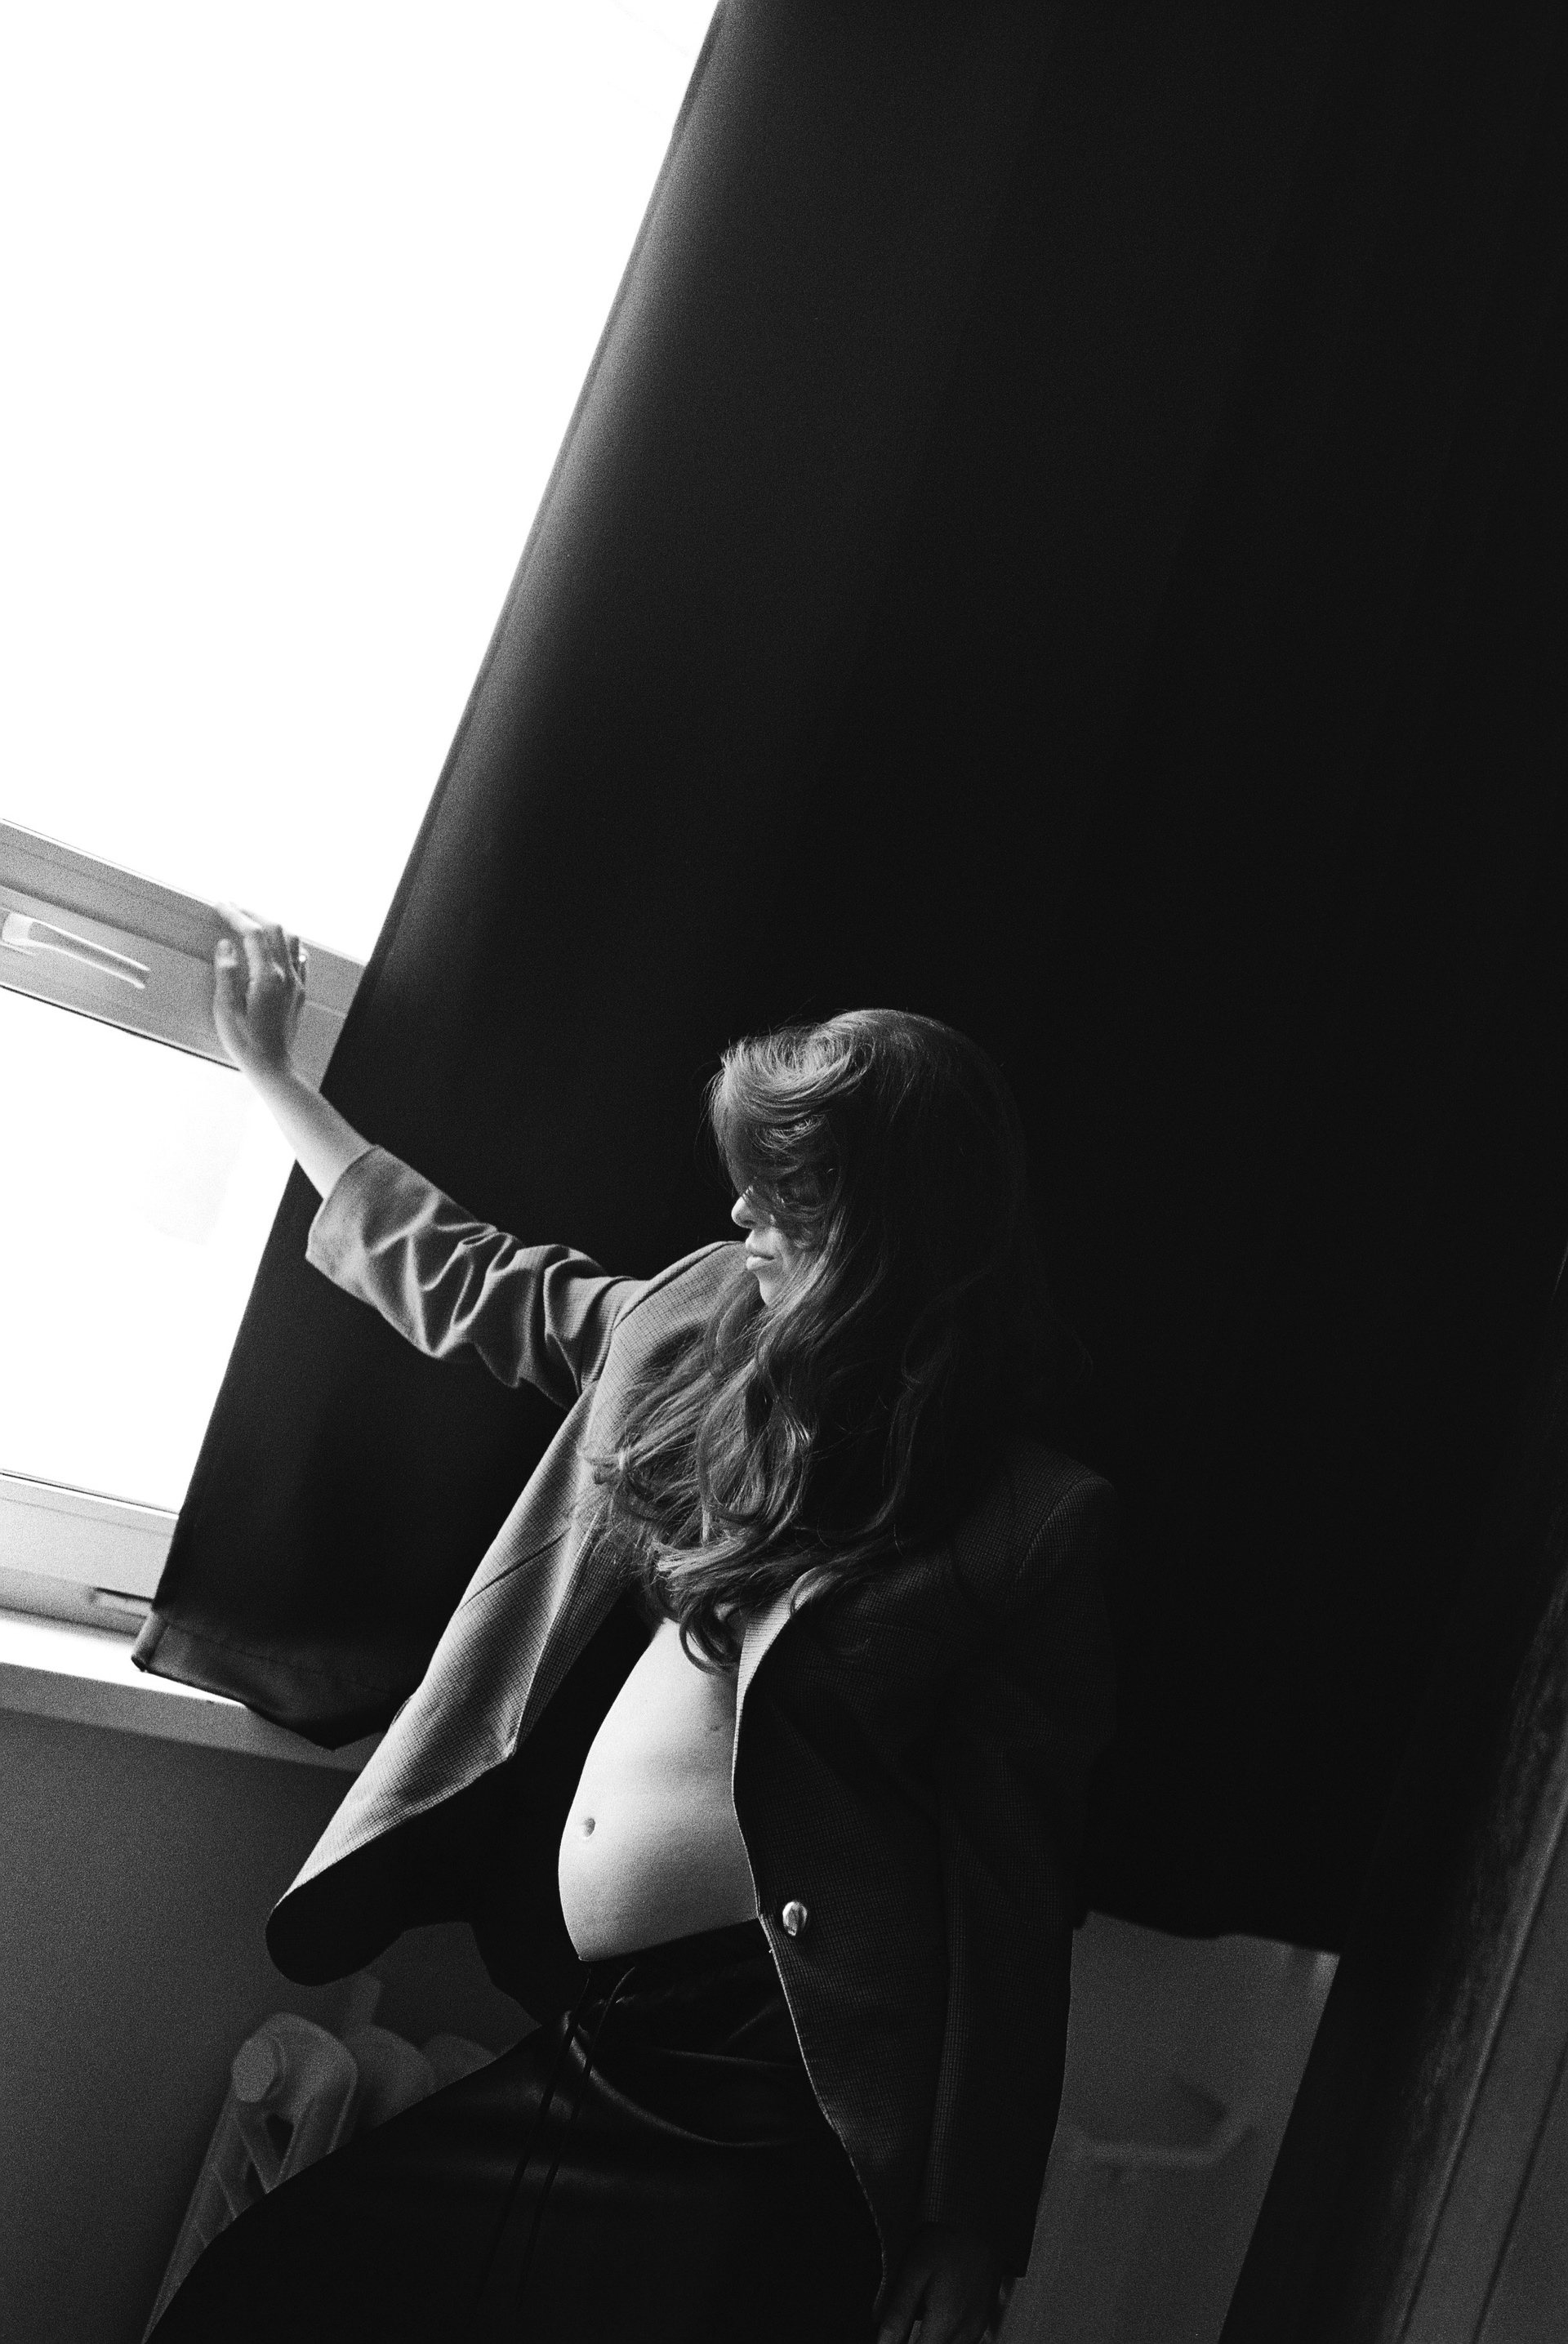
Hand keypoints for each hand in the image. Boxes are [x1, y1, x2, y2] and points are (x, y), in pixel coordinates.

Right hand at [211, 901, 307, 1082]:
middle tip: (232, 908)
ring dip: (272, 926)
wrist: (271, 1065)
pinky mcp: (300, 991)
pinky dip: (287, 943)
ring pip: (291, 940)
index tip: (220, 904)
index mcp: (266, 977)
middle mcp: (287, 975)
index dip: (236, 914)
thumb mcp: (225, 1008)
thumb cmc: (244, 1041)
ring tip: (252, 922)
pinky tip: (276, 946)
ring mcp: (297, 982)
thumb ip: (226, 973)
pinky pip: (300, 957)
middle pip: (275, 929)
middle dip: (253, 914)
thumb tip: (226, 944)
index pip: (253, 933)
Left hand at [876, 2222, 1008, 2343]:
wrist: (982, 2217)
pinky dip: (945, 2334)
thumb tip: (883, 2343)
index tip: (892, 2338)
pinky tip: (936, 2313)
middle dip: (916, 2340)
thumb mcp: (913, 2271)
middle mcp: (967, 2332)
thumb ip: (897, 2314)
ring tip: (919, 2315)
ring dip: (931, 2339)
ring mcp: (978, 2326)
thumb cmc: (947, 2237)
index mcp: (947, 2324)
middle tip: (902, 2323)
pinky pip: (962, 2339)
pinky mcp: (984, 2317)